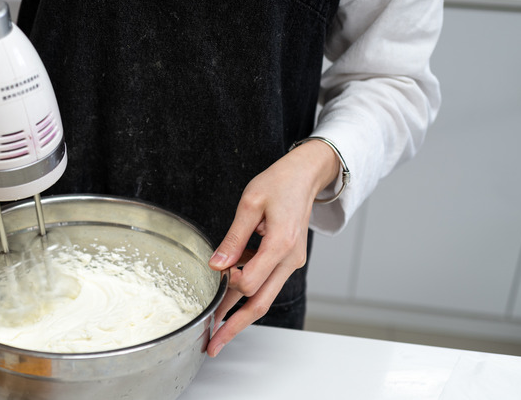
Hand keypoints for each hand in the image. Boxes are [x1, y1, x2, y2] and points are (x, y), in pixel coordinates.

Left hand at [207, 139, 339, 356]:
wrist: (307, 175)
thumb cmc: (280, 183)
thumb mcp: (250, 203)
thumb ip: (234, 237)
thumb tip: (217, 265)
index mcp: (280, 244)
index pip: (251, 282)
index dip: (229, 285)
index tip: (215, 278)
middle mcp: (290, 259)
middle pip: (261, 303)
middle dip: (234, 326)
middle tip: (213, 345)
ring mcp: (292, 262)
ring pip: (265, 298)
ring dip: (240, 314)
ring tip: (216, 328)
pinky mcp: (289, 260)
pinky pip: (268, 282)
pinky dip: (248, 292)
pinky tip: (229, 293)